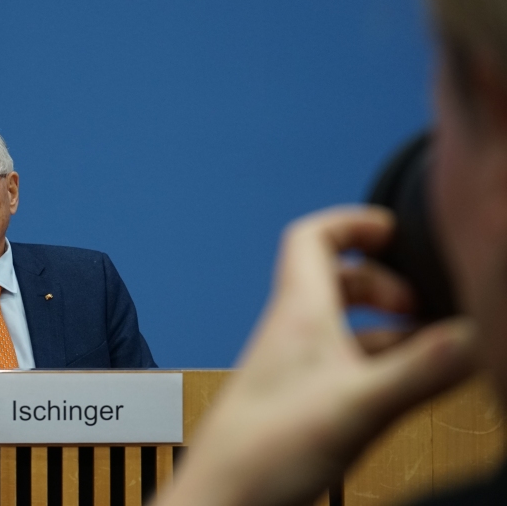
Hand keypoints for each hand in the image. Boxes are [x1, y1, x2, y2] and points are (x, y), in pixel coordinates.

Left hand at [163, 206, 476, 505]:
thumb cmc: (265, 451)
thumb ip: (421, 370)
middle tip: (421, 304)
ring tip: (429, 348)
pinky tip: (402, 388)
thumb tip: (476, 334)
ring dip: (385, 327)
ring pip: (342, 326)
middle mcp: (292, 333)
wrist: (223, 500)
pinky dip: (377, 364)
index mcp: (298, 313)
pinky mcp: (300, 401)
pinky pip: (342, 364)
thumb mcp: (359, 405)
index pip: (312, 238)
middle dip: (382, 281)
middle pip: (334, 280)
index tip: (395, 228)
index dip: (351, 223)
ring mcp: (294, 367)